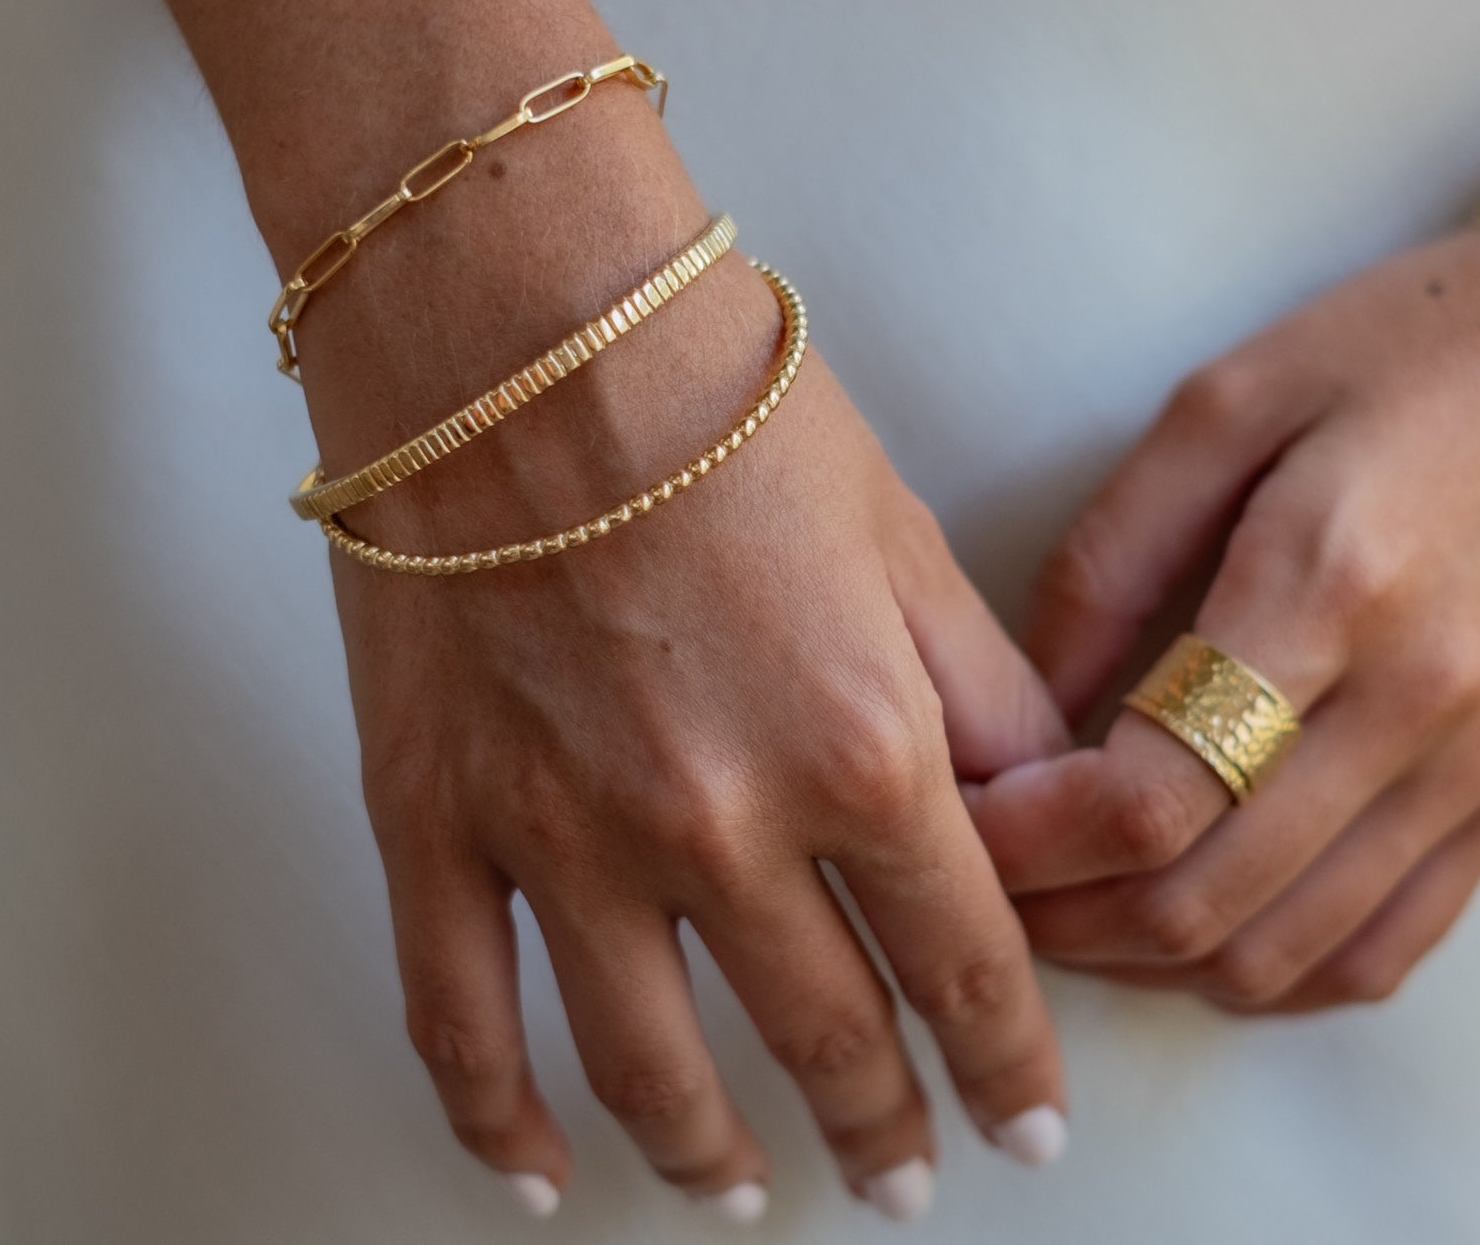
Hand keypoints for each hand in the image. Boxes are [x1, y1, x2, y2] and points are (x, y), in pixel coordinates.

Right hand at [303, 199, 1070, 1218]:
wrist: (525, 321)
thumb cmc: (722, 399)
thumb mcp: (901, 534)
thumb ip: (979, 693)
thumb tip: (1044, 805)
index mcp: (860, 750)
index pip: (968, 964)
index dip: (1010, 1062)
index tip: (1027, 1123)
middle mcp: (719, 826)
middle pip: (825, 1033)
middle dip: (884, 1123)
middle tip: (907, 1175)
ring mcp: (563, 838)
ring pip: (650, 1064)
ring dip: (715, 1151)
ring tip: (753, 1189)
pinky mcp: (436, 818)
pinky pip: (460, 1018)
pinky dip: (498, 1122)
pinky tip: (540, 1174)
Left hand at [968, 227, 1479, 1011]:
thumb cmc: (1404, 350)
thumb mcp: (1225, 403)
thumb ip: (1111, 557)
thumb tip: (1028, 707)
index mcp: (1326, 587)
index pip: (1152, 794)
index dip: (1031, 839)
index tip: (960, 815)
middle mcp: (1414, 704)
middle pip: (1206, 898)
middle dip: (1065, 915)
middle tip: (987, 878)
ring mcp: (1475, 769)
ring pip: (1285, 951)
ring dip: (1151, 959)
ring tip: (1068, 905)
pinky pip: (1383, 949)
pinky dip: (1269, 970)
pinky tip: (1197, 929)